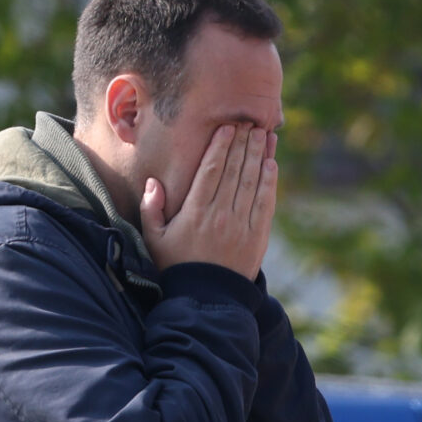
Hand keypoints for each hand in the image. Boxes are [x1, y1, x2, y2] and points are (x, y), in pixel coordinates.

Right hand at [140, 124, 277, 279]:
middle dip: (243, 143)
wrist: (206, 299)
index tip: (228, 127)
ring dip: (259, 155)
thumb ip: (151, 209)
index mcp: (194, 212)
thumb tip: (153, 182)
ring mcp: (242, 225)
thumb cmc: (175, 266)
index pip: (211, 171)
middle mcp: (220, 214)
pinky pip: (265, 202)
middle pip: (235, 170)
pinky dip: (269, 181)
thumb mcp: (154, 239)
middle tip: (250, 122)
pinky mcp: (258, 235)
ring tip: (263, 135)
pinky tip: (270, 164)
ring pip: (252, 182)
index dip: (221, 147)